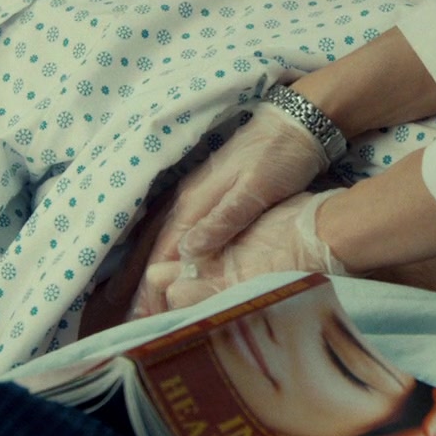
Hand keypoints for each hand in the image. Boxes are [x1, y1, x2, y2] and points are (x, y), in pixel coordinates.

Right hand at [129, 104, 328, 313]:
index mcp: (198, 199)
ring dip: (157, 265)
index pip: (166, 249)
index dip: (152, 283)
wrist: (298, 120)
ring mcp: (202, 191)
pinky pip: (185, 226)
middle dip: (147, 279)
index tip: (143, 314)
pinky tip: (175, 261)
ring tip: (148, 295)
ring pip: (170, 235)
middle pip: (161, 244)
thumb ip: (222, 220)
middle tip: (137, 314)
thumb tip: (186, 253)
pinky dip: (174, 248)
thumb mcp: (255, 190)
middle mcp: (192, 196)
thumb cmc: (279, 156)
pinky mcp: (216, 191)